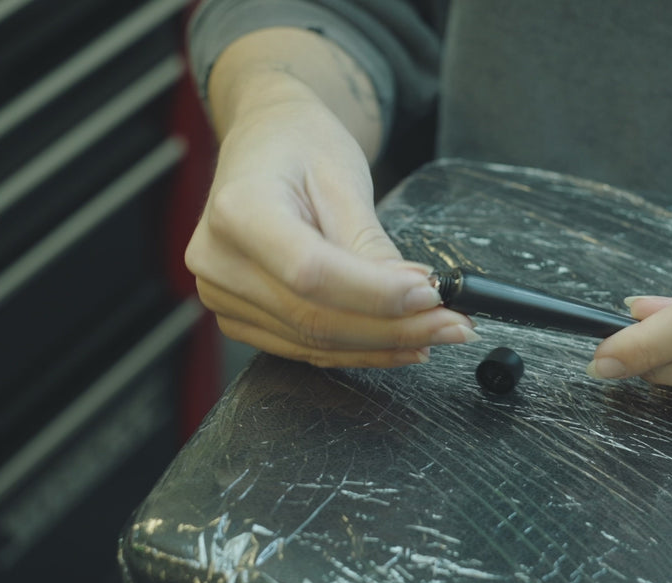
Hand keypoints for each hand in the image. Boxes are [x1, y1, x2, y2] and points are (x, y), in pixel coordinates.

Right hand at [185, 80, 476, 366]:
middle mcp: (218, 260)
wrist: (265, 141)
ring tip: (439, 332)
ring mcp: (222, 295)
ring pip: (314, 343)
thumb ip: (370, 243)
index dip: (374, 293)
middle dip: (395, 328)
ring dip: (385, 345)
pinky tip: (402, 344)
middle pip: (314, 318)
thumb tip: (412, 297)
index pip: (310, 272)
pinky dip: (360, 351)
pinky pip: (305, 348)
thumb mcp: (343, 177)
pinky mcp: (240, 318)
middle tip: (453, 323)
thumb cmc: (301, 145)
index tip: (431, 293)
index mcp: (237, 210)